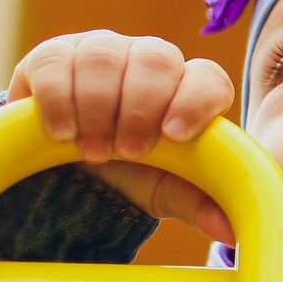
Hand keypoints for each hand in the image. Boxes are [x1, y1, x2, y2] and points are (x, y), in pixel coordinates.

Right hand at [8, 31, 238, 243]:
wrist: (64, 171)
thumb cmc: (127, 172)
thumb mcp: (162, 191)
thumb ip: (197, 203)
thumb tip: (230, 231)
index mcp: (185, 87)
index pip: (206, 77)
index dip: (195, 100)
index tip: (175, 136)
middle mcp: (147, 60)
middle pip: (157, 58)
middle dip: (141, 107)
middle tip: (127, 153)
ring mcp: (100, 51)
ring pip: (105, 55)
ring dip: (98, 106)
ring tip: (92, 151)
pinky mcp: (51, 56)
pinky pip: (55, 61)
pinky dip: (59, 98)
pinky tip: (62, 132)